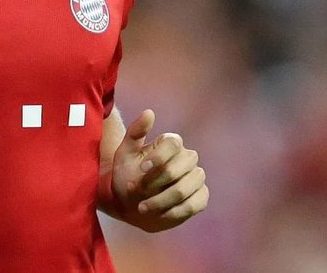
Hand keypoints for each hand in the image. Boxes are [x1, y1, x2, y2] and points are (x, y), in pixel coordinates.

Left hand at [109, 110, 208, 231]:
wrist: (130, 204)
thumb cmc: (127, 175)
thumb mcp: (125, 154)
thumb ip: (135, 133)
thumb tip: (149, 112)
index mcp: (171, 143)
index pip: (173, 144)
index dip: (158, 157)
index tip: (141, 169)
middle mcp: (188, 158)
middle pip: (179, 167)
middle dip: (154, 182)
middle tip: (134, 190)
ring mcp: (196, 178)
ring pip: (184, 189)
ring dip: (160, 200)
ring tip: (141, 207)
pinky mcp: (201, 197)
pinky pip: (193, 205)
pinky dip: (174, 212)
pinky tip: (159, 214)